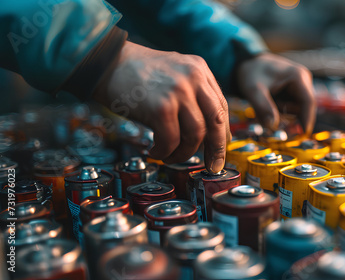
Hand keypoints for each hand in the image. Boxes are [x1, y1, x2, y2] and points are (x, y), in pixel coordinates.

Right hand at [94, 41, 229, 172]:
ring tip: (170, 156)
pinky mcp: (161, 107)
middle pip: (216, 121)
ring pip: (195, 135)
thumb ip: (191, 94)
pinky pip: (171, 141)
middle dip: (216, 149)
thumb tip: (205, 133)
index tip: (219, 150)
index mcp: (200, 69)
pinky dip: (164, 152)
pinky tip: (155, 151)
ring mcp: (178, 92)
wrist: (105, 63)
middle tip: (213, 167)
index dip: (222, 133)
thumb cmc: (135, 74)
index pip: (221, 107)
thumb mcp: (173, 74)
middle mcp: (194, 78)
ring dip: (183, 153)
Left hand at [236, 53, 315, 134]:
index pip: (308, 103)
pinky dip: (278, 111)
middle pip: (302, 109)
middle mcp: (303, 81)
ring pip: (295, 111)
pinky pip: (290, 108)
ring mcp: (299, 86)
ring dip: (280, 114)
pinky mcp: (294, 92)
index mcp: (298, 77)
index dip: (305, 121)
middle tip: (272, 126)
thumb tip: (272, 126)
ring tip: (261, 106)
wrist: (247, 62)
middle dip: (288, 119)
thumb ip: (263, 107)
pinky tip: (266, 105)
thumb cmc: (251, 72)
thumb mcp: (253, 89)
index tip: (299, 135)